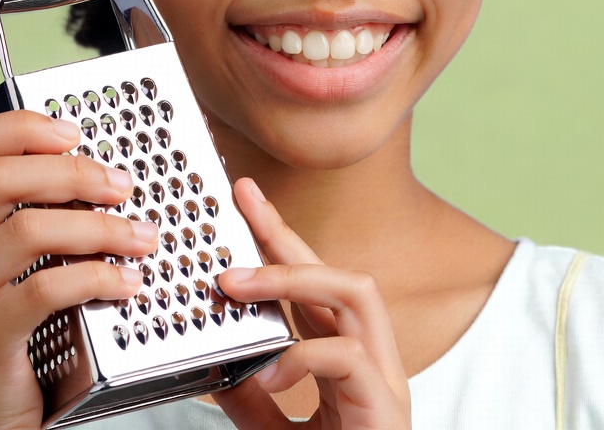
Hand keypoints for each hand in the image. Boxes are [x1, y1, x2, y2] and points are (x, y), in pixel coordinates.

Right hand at [0, 111, 158, 429]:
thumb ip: (23, 220)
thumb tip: (92, 171)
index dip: (20, 126)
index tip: (73, 132)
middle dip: (74, 171)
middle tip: (123, 184)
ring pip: (28, 229)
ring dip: (100, 226)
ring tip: (141, 236)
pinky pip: (45, 290)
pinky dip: (97, 276)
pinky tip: (127, 281)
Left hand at [212, 178, 410, 429]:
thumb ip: (253, 393)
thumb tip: (217, 358)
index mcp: (345, 357)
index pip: (313, 282)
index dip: (280, 236)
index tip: (244, 197)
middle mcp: (371, 357)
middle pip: (337, 270)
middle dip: (288, 235)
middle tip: (240, 209)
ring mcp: (385, 378)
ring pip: (356, 291)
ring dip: (294, 278)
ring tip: (239, 284)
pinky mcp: (387, 405)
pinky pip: (349, 358)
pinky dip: (303, 356)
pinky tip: (269, 373)